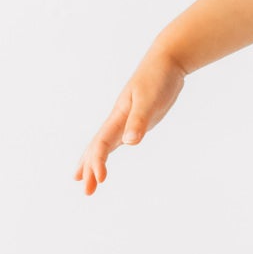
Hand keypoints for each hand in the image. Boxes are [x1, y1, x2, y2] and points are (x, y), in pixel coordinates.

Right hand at [72, 50, 186, 195]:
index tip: (100, 180)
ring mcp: (126, 120)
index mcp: (118, 116)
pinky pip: (116, 140)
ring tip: (85, 180)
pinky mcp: (137, 120)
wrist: (167, 61)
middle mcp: (118, 120)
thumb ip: (139, 120)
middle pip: (97, 147)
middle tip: (86, 192)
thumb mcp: (149, 99)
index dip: (98, 162)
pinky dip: (108, 151)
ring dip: (94, 162)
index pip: (102, 143)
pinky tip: (106, 158)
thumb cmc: (158, 78)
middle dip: (90, 169)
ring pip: (104, 145)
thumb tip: (130, 142)